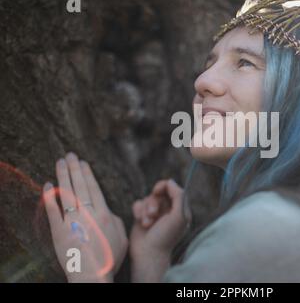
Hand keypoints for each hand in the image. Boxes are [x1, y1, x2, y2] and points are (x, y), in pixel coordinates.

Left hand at [43, 152, 127, 282]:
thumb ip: (117, 221)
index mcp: (105, 215)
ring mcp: (73, 222)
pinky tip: (47, 185)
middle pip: (81, 186)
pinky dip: (50, 197)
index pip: (94, 189)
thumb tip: (110, 211)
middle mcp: (89, 215)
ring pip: (68, 194)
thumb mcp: (122, 238)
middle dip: (75, 169)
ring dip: (63, 176)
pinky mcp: (60, 232)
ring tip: (59, 162)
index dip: (88, 174)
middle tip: (69, 155)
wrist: (93, 275)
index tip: (83, 162)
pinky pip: (53, 211)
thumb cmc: (109, 259)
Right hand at [129, 179, 190, 281]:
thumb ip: (178, 196)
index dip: (165, 186)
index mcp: (180, 209)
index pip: (174, 189)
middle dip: (154, 202)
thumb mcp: (178, 216)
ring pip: (148, 198)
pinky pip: (138, 204)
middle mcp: (168, 210)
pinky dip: (138, 212)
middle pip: (159, 192)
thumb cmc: (166, 237)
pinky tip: (141, 223)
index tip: (158, 191)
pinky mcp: (142, 216)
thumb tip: (170, 181)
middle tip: (154, 213)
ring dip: (146, 210)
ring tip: (148, 223)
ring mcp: (155, 213)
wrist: (148, 254)